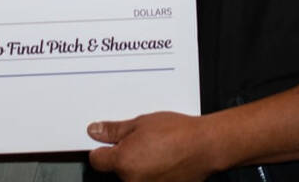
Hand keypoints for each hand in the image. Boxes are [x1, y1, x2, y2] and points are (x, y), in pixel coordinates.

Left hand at [88, 111, 218, 181]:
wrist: (204, 146)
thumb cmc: (176, 132)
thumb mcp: (139, 123)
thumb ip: (114, 131)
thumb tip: (95, 131)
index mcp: (123, 162)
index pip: (97, 161)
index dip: (100, 149)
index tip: (106, 143)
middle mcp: (132, 181)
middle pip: (116, 170)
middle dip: (123, 156)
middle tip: (138, 141)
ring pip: (131, 177)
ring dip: (137, 166)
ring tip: (153, 149)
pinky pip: (147, 181)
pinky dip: (150, 173)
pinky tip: (161, 160)